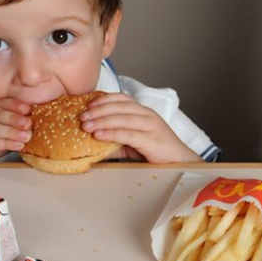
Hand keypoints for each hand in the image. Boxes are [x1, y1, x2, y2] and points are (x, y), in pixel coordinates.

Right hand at [0, 98, 31, 161]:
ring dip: (12, 132)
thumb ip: (15, 123)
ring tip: (26, 136)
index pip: (2, 102)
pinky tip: (17, 145)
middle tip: (28, 123)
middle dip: (15, 119)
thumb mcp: (2, 128)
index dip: (15, 105)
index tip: (28, 109)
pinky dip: (6, 143)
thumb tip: (36, 123)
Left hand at [79, 93, 199, 162]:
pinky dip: (111, 133)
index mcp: (144, 112)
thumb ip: (115, 141)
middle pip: (120, 106)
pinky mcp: (152, 139)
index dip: (105, 99)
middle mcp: (148, 115)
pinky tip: (99, 135)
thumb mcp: (132, 143)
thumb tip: (92, 144)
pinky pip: (128, 134)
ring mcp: (151, 126)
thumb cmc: (156, 151)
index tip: (89, 104)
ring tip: (86, 126)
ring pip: (123, 118)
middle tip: (82, 116)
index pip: (123, 99)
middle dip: (99, 110)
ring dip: (102, 121)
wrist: (179, 161)